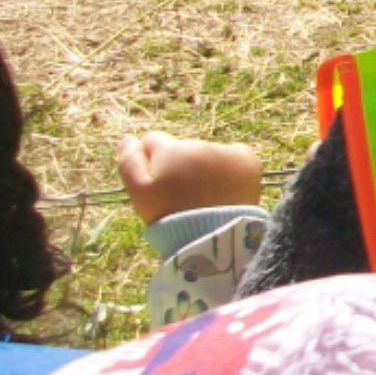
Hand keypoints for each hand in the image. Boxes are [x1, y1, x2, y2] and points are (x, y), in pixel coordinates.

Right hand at [116, 131, 263, 224]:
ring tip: (205, 198)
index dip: (153, 161)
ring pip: (209, 155)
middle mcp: (197, 144)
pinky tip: (226, 191)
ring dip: (206, 169)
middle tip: (183, 196)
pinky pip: (235, 158)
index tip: (160, 181)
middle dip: (181, 166)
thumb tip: (128, 138)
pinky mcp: (247, 159)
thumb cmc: (169, 216)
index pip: (154, 141)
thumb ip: (129, 162)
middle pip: (184, 149)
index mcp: (169, 149)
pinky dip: (231, 171)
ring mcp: (224, 150)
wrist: (213, 236)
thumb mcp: (139, 192)